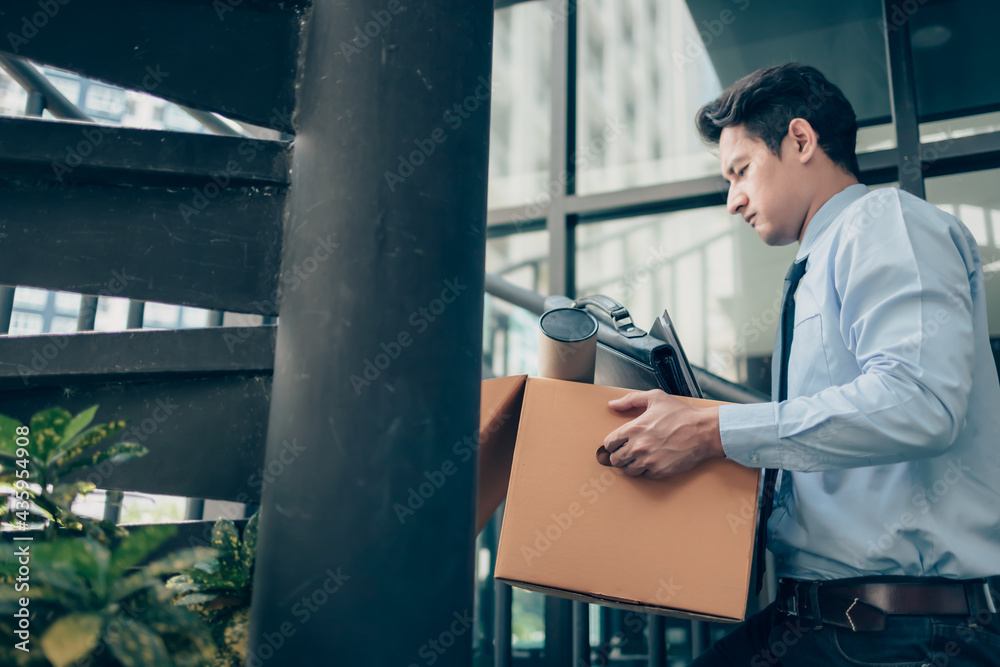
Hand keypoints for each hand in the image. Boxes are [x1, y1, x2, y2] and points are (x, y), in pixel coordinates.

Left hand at [603, 390, 724, 479]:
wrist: (704, 431)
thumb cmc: (681, 414)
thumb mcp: (655, 398)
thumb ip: (631, 400)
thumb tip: (613, 404)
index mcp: (633, 429)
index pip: (609, 444)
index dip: (613, 444)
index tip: (618, 444)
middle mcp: (638, 447)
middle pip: (615, 460)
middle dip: (620, 456)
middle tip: (627, 453)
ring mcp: (649, 461)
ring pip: (628, 471)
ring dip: (631, 465)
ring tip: (639, 459)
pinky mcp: (660, 471)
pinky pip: (645, 476)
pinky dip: (646, 471)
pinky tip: (653, 462)